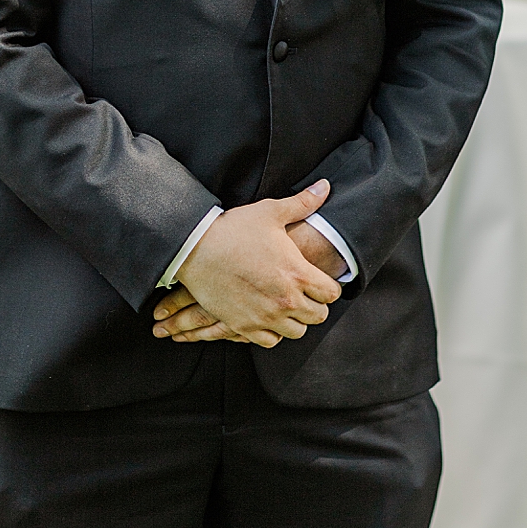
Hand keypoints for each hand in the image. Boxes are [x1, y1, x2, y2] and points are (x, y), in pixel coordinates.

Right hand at [153, 181, 342, 347]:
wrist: (194, 249)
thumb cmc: (234, 229)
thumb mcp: (271, 212)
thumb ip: (303, 203)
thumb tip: (325, 186)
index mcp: (298, 273)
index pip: (332, 294)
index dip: (329, 287)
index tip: (319, 281)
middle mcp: (285, 300)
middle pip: (318, 316)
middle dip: (315, 305)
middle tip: (304, 294)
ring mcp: (264, 316)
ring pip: (296, 332)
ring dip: (295, 320)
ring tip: (286, 306)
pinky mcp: (243, 326)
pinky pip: (270, 341)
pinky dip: (272, 332)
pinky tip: (268, 316)